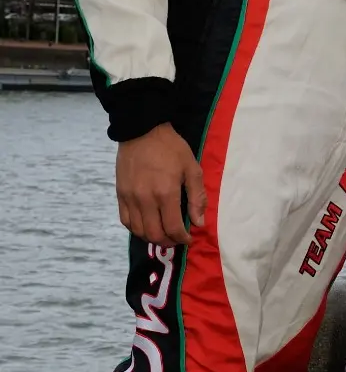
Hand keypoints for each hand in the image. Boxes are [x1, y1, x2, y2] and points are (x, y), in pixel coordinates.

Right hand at [115, 124, 205, 246]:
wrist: (141, 130)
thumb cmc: (171, 148)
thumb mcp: (192, 168)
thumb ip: (197, 197)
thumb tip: (199, 222)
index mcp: (166, 193)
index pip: (173, 228)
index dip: (182, 238)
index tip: (189, 238)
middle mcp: (145, 199)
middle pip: (154, 234)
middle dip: (168, 242)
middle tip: (177, 239)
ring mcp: (130, 198)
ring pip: (138, 231)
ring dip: (152, 237)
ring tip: (163, 234)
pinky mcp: (119, 194)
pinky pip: (125, 220)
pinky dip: (136, 228)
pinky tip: (147, 225)